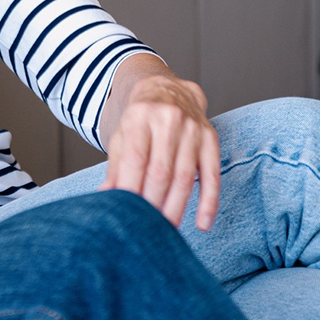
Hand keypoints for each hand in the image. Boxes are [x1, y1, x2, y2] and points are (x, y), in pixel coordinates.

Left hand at [101, 71, 219, 230]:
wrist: (168, 90)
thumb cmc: (140, 119)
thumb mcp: (122, 134)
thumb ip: (116, 164)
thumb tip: (107, 195)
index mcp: (140, 117)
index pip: (135, 159)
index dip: (131, 189)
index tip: (126, 214)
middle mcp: (168, 120)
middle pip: (160, 171)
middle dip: (152, 203)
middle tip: (146, 229)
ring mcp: (193, 129)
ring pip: (185, 177)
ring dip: (175, 207)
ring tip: (167, 230)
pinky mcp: (211, 139)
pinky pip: (213, 175)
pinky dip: (209, 202)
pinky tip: (202, 224)